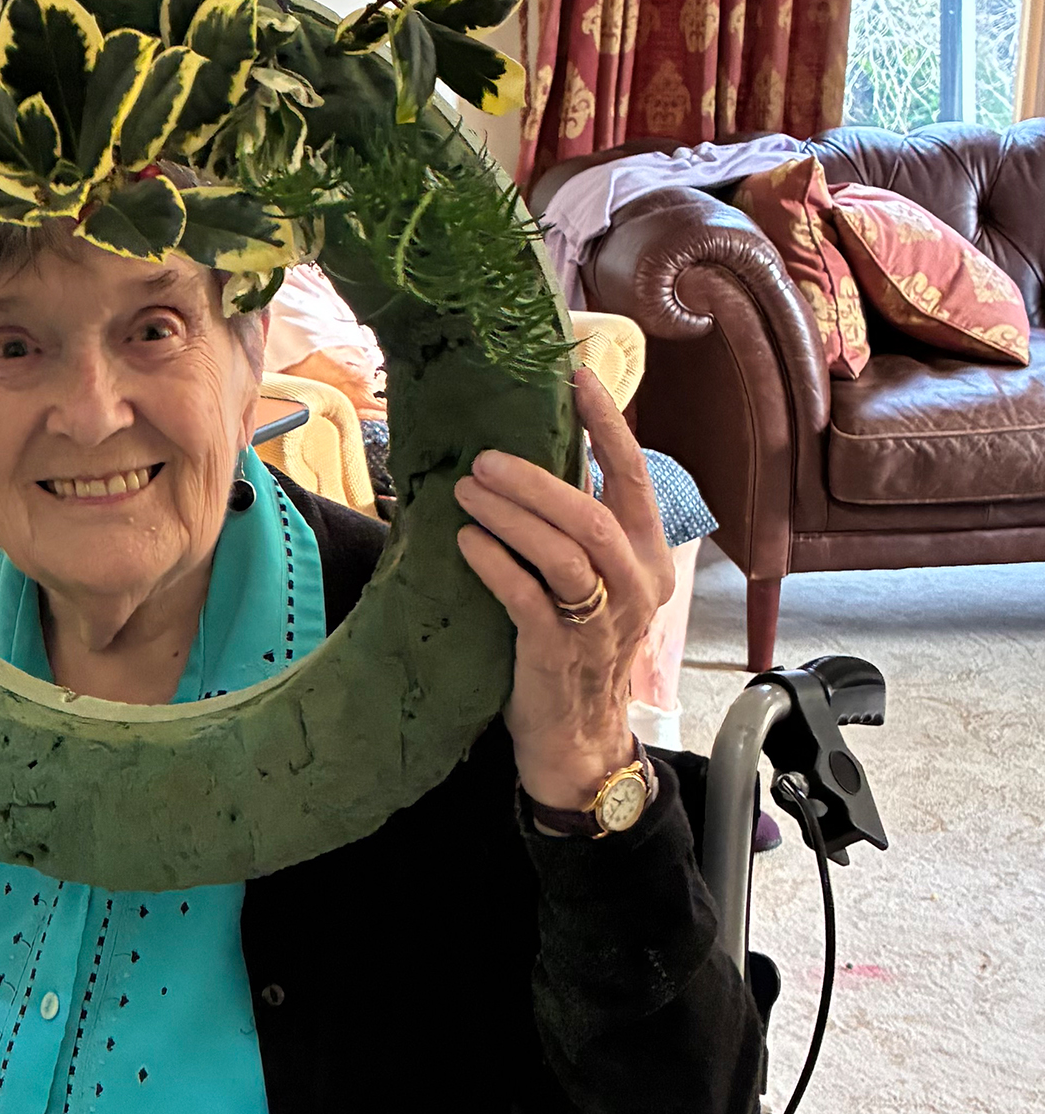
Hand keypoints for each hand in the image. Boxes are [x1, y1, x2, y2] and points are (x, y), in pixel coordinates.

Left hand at [453, 367, 672, 811]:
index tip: (577, 377)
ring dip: (510, 514)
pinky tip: (466, 541)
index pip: (635, 477)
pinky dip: (495, 563)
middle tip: (485, 457)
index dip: (608, 425)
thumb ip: (576, 528)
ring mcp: (601, 622)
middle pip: (594, 515)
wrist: (576, 735)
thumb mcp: (594, 582)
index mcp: (647, 556)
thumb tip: (528, 461)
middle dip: (538, 479)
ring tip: (465, 492)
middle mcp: (635, 585)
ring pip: (565, 552)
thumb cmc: (574, 644)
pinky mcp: (557, 651)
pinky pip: (528, 597)